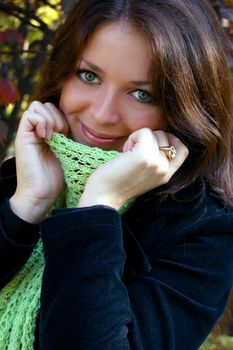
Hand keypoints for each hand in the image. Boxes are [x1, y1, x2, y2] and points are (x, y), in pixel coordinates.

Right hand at [10, 101, 68, 223]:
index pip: (53, 110)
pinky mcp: (22, 138)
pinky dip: (42, 122)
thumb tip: (79, 124)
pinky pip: (30, 115)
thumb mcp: (67, 153)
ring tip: (54, 135)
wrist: (41, 194)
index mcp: (47, 134)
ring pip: (37, 106)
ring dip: (50, 118)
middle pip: (45, 105)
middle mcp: (36, 131)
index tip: (67, 134)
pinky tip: (47, 137)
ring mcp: (28, 134)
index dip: (63, 118)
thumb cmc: (56, 178)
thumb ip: (68, 138)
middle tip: (61, 134)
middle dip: (57, 116)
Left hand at [78, 128, 188, 209]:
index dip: (170, 140)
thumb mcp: (144, 173)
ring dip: (138, 138)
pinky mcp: (145, 157)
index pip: (183, 149)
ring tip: (128, 155)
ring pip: (155, 133)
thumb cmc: (117, 182)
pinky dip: (132, 137)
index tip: (151, 144)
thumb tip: (157, 135)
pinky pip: (144, 132)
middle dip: (149, 138)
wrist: (103, 197)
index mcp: (166, 175)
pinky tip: (124, 153)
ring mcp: (156, 163)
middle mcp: (164, 170)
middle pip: (167, 136)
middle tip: (133, 153)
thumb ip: (155, 159)